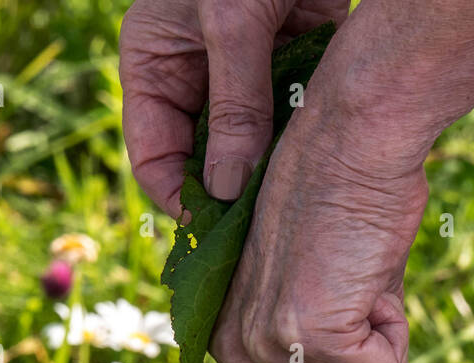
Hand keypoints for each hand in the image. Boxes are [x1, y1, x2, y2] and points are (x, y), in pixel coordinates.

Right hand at [120, 0, 348, 213]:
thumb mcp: (232, 19)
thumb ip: (234, 102)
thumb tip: (227, 188)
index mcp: (153, 65)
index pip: (154, 156)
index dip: (179, 197)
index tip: (215, 228)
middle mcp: (193, 76)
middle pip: (203, 159)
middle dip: (228, 192)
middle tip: (259, 230)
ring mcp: (243, 73)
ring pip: (251, 145)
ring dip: (269, 171)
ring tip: (290, 207)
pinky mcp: (290, 62)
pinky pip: (291, 118)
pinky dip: (303, 140)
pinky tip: (319, 170)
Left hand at [209, 98, 428, 362]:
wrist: (355, 142)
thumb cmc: (353, 215)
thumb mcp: (356, 317)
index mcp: (228, 347)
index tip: (340, 296)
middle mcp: (233, 353)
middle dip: (367, 362)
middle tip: (353, 287)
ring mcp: (265, 347)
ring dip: (382, 346)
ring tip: (355, 279)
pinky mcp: (304, 337)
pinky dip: (391, 338)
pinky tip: (364, 281)